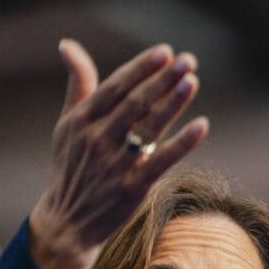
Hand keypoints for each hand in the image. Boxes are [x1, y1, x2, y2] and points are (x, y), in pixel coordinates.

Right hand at [29, 39, 208, 268]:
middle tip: (188, 61)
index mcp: (81, 121)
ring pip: (149, 128)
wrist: (67, 223)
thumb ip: (78, 86)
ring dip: (173, 103)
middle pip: (135, 104)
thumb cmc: (71, 168)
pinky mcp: (131, 189)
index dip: (141, 68)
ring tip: (192, 81)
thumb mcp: (67, 126)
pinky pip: (161, 161)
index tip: (165, 51)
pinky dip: (182, 143)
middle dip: (162, 80)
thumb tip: (69, 45)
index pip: (115, 87)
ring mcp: (114, 165)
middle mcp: (96, 140)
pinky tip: (202, 125)